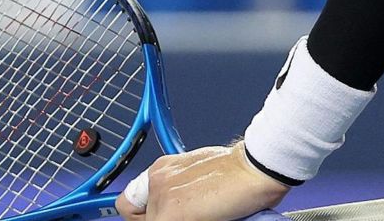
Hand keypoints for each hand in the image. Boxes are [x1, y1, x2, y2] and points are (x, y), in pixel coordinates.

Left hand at [118, 143, 288, 219]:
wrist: (252, 168)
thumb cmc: (239, 172)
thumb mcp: (200, 176)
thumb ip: (181, 190)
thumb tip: (182, 206)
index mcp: (162, 169)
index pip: (131, 203)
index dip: (142, 216)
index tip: (152, 219)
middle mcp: (156, 180)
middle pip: (139, 218)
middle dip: (158, 220)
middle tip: (187, 217)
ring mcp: (160, 197)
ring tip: (204, 216)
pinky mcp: (169, 215)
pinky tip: (208, 218)